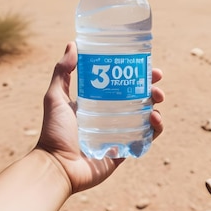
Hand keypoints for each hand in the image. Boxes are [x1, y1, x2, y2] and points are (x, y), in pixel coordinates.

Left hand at [35, 42, 164, 192]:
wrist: (57, 166)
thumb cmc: (54, 133)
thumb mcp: (55, 97)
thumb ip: (62, 72)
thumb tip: (73, 44)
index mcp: (99, 104)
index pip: (124, 86)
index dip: (139, 76)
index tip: (149, 68)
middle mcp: (112, 118)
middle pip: (140, 100)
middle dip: (153, 91)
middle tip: (156, 86)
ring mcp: (120, 135)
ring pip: (147, 118)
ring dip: (157, 108)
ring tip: (156, 104)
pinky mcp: (126, 151)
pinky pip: (146, 139)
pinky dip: (155, 129)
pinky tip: (154, 120)